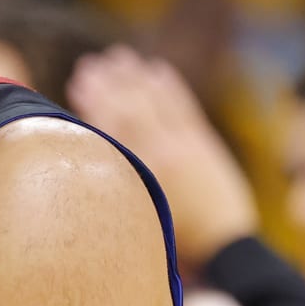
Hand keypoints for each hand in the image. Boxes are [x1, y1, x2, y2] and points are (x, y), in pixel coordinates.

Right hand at [66, 45, 258, 268]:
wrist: (226, 248)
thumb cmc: (178, 246)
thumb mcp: (138, 223)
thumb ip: (117, 191)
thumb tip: (93, 162)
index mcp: (143, 175)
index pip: (112, 127)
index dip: (93, 102)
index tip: (78, 83)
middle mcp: (164, 152)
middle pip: (131, 108)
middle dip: (109, 83)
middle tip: (90, 63)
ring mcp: (186, 145)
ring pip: (156, 101)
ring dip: (136, 77)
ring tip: (118, 57)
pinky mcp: (204, 144)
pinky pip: (184, 107)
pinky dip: (170, 86)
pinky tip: (157, 70)